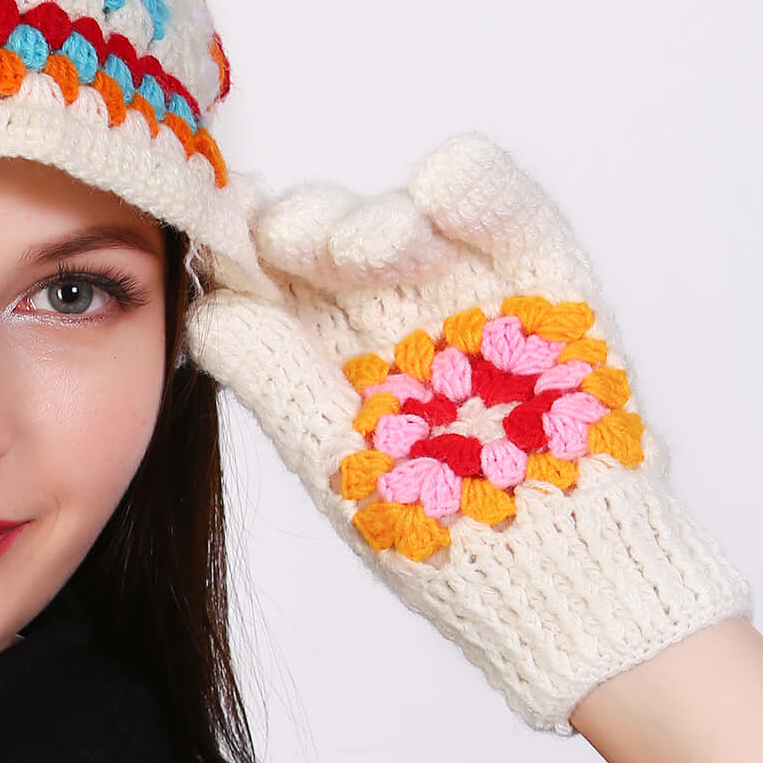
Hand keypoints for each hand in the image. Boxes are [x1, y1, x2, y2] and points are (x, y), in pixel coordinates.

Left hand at [185, 133, 750, 729]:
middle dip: (303, 228)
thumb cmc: (442, 539)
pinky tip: (441, 182)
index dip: (243, 247)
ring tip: (360, 245)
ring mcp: (469, 293)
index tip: (219, 238)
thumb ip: (277, 382)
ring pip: (412, 215)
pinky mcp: (549, 286)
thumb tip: (207, 309)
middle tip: (282, 237)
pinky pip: (513, 215)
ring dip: (376, 216)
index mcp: (332, 353)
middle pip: (335, 234)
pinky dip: (479, 187)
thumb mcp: (339, 464)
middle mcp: (394, 313)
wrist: (555, 581)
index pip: (276, 277)